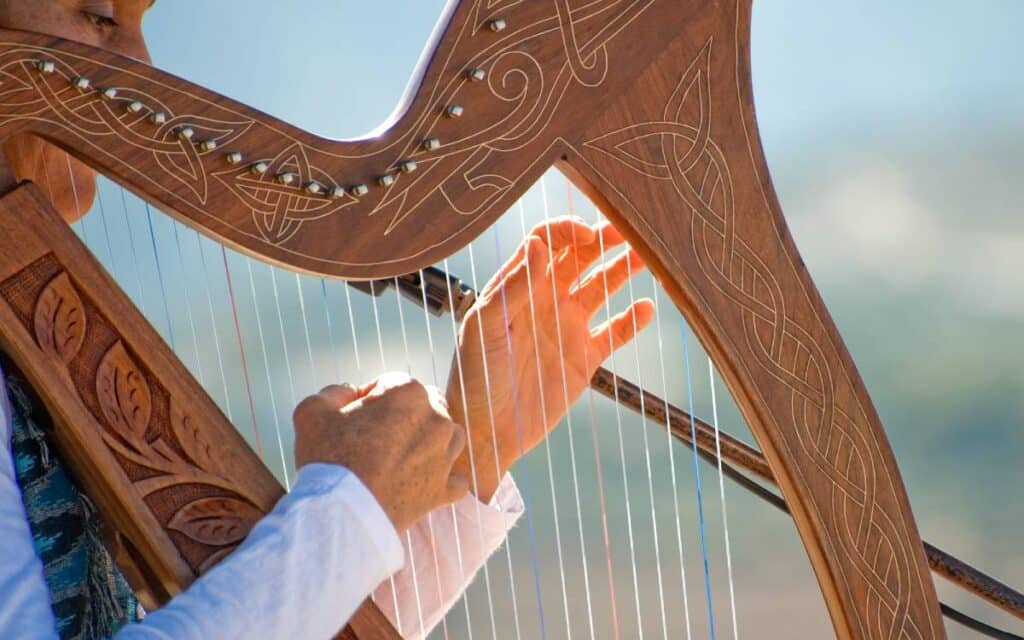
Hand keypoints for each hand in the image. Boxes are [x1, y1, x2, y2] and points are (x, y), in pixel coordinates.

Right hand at [293, 372, 468, 531]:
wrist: (342, 516)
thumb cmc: (327, 460)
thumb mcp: (312, 411)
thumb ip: (334, 392)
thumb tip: (351, 393)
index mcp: (407, 392)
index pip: (391, 383)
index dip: (370, 397)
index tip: (355, 417)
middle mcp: (436, 419)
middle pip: (425, 406)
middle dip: (405, 416)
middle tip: (377, 438)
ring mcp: (444, 455)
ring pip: (447, 438)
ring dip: (429, 442)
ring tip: (399, 457)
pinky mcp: (445, 489)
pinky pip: (454, 479)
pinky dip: (440, 480)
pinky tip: (420, 483)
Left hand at [447, 217, 654, 500]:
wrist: (486, 431)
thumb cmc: (474, 376)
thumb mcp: (485, 328)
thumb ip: (512, 287)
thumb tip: (538, 243)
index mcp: (518, 286)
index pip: (546, 242)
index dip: (568, 231)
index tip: (589, 234)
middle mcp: (545, 299)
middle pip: (580, 256)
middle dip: (604, 239)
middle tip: (631, 230)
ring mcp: (568, 326)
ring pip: (603, 286)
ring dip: (624, 269)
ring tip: (648, 256)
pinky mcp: (585, 357)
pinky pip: (616, 330)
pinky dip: (634, 319)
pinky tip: (647, 308)